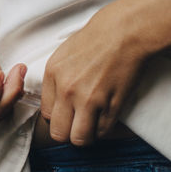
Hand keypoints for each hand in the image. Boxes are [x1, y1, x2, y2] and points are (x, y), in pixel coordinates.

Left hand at [41, 0, 151, 146]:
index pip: (46, 114)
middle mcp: (67, 90)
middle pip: (58, 132)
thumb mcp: (63, 55)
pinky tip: (107, 118)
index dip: (57, 118)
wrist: (124, 32)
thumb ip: (56, 80)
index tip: (67, 114)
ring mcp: (89, 99)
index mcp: (52, 75)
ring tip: (92, 126)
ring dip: (86, 136)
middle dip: (68, 132)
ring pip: (79, 139)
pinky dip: (104, 130)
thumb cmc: (95, 40)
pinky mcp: (111, 105)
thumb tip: (55, 103)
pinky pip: (102, 132)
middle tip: (78, 125)